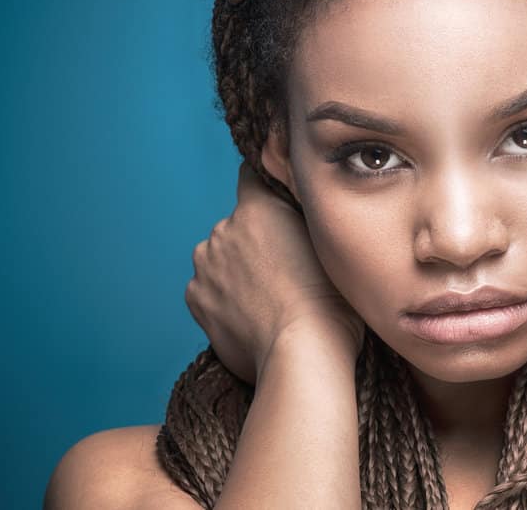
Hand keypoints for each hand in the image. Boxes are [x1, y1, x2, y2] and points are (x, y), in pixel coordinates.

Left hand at [185, 162, 364, 383]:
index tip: (279, 204)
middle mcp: (223, 229)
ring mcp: (204, 266)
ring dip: (238, 269)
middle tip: (288, 269)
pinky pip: (209, 288)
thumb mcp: (328, 242)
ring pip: (221, 257)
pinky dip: (225, 298)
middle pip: (238, 224)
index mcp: (256, 207)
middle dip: (256, 240)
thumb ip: (303, 219)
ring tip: (270, 299)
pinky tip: (253, 316)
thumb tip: (296, 211)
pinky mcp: (195, 299)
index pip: (251, 173)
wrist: (304, 352)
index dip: (266, 186)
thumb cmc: (330, 300)